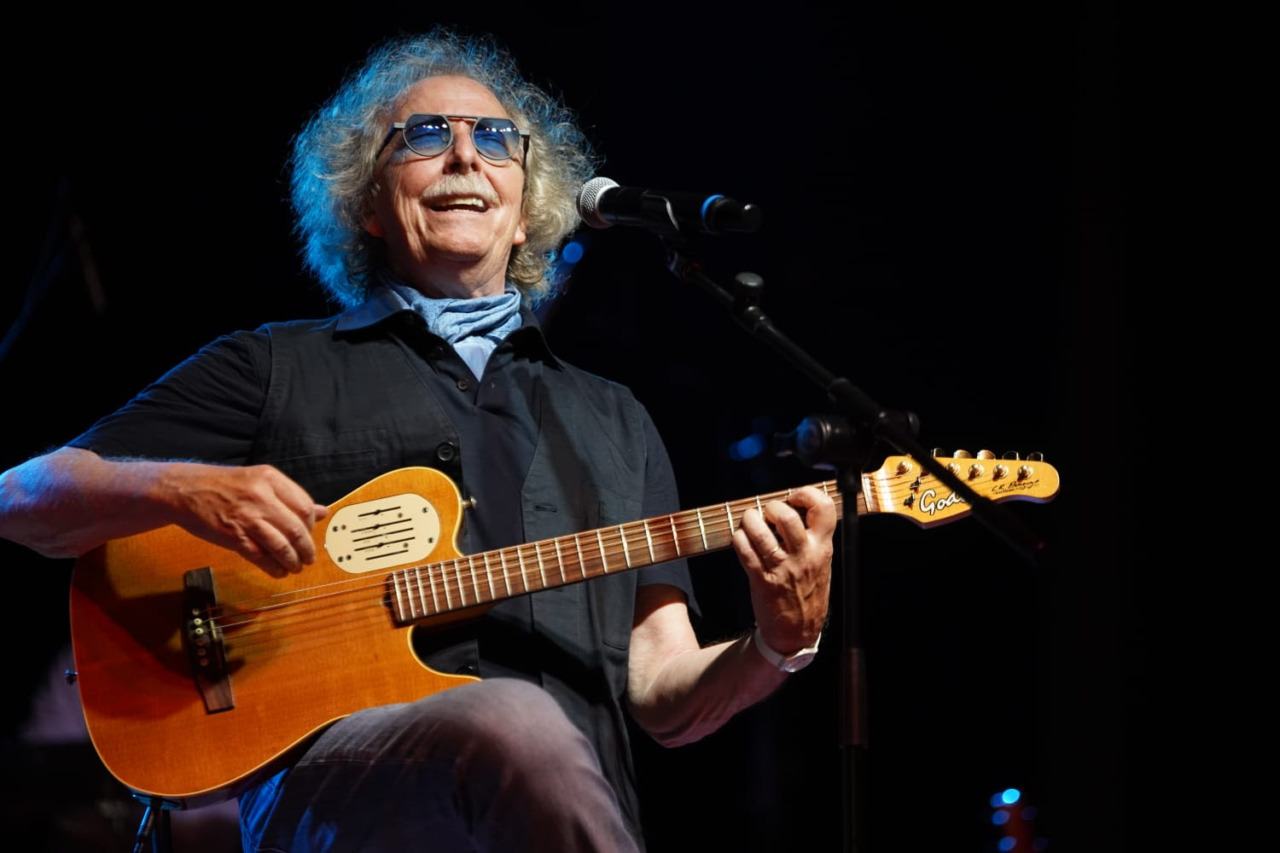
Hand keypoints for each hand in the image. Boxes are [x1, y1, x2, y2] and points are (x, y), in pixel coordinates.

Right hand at [160, 462, 329, 577]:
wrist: (184, 490)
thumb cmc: (224, 486)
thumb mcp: (259, 481)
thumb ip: (291, 497)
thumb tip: (324, 512)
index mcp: (270, 479)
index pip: (304, 505)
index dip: (312, 525)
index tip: (309, 534)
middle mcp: (261, 496)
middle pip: (297, 528)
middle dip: (306, 548)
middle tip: (308, 558)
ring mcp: (247, 517)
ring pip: (282, 545)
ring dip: (293, 561)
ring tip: (296, 567)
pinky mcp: (233, 536)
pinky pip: (261, 556)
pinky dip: (274, 567)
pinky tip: (278, 571)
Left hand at [731, 485, 835, 653]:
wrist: (797, 632)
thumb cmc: (808, 594)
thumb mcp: (822, 564)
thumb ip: (815, 538)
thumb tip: (797, 508)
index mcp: (822, 548)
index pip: (824, 508)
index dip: (807, 494)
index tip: (795, 497)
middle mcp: (803, 555)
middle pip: (786, 516)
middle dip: (771, 506)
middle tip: (767, 513)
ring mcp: (782, 567)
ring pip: (761, 531)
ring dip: (749, 520)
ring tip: (750, 522)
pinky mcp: (761, 579)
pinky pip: (744, 550)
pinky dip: (738, 539)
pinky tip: (741, 539)